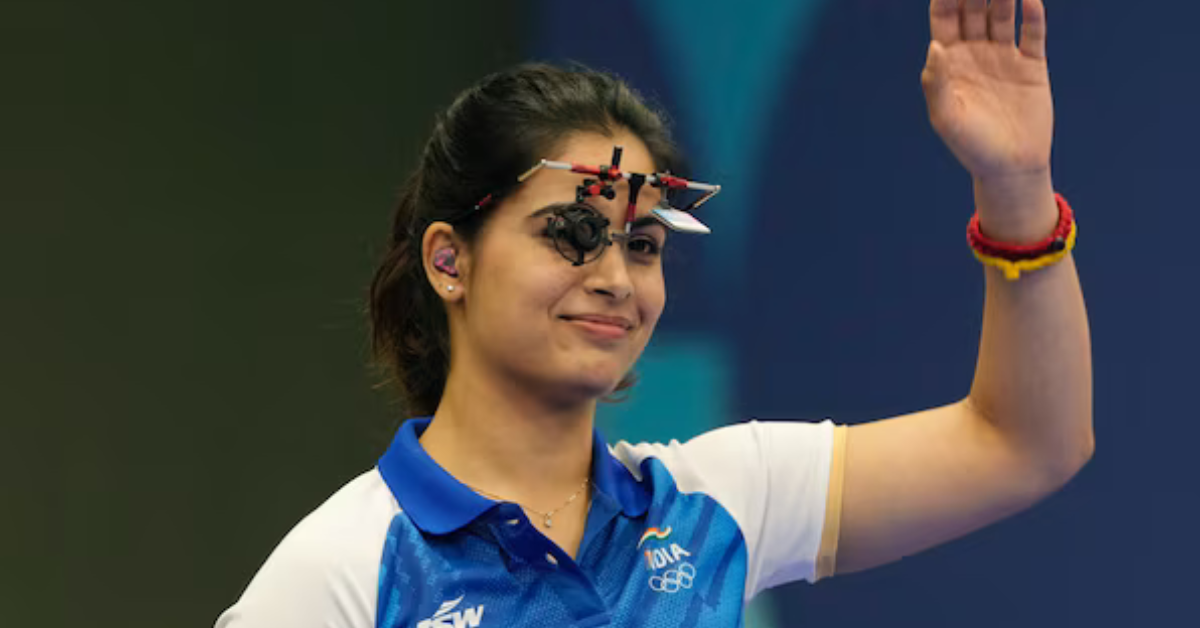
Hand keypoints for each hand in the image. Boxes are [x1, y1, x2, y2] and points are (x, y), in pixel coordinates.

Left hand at [921, 0, 1053, 179]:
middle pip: (973, 9)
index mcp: (949, 62)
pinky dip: (1032, 14)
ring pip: (1002, 13)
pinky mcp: (1032, 64)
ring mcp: (1004, 55)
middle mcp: (975, 52)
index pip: (944, 18)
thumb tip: (934, 46)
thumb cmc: (970, 146)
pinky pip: (1032, 32)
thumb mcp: (946, 118)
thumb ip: (936, 83)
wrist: (1011, 167)